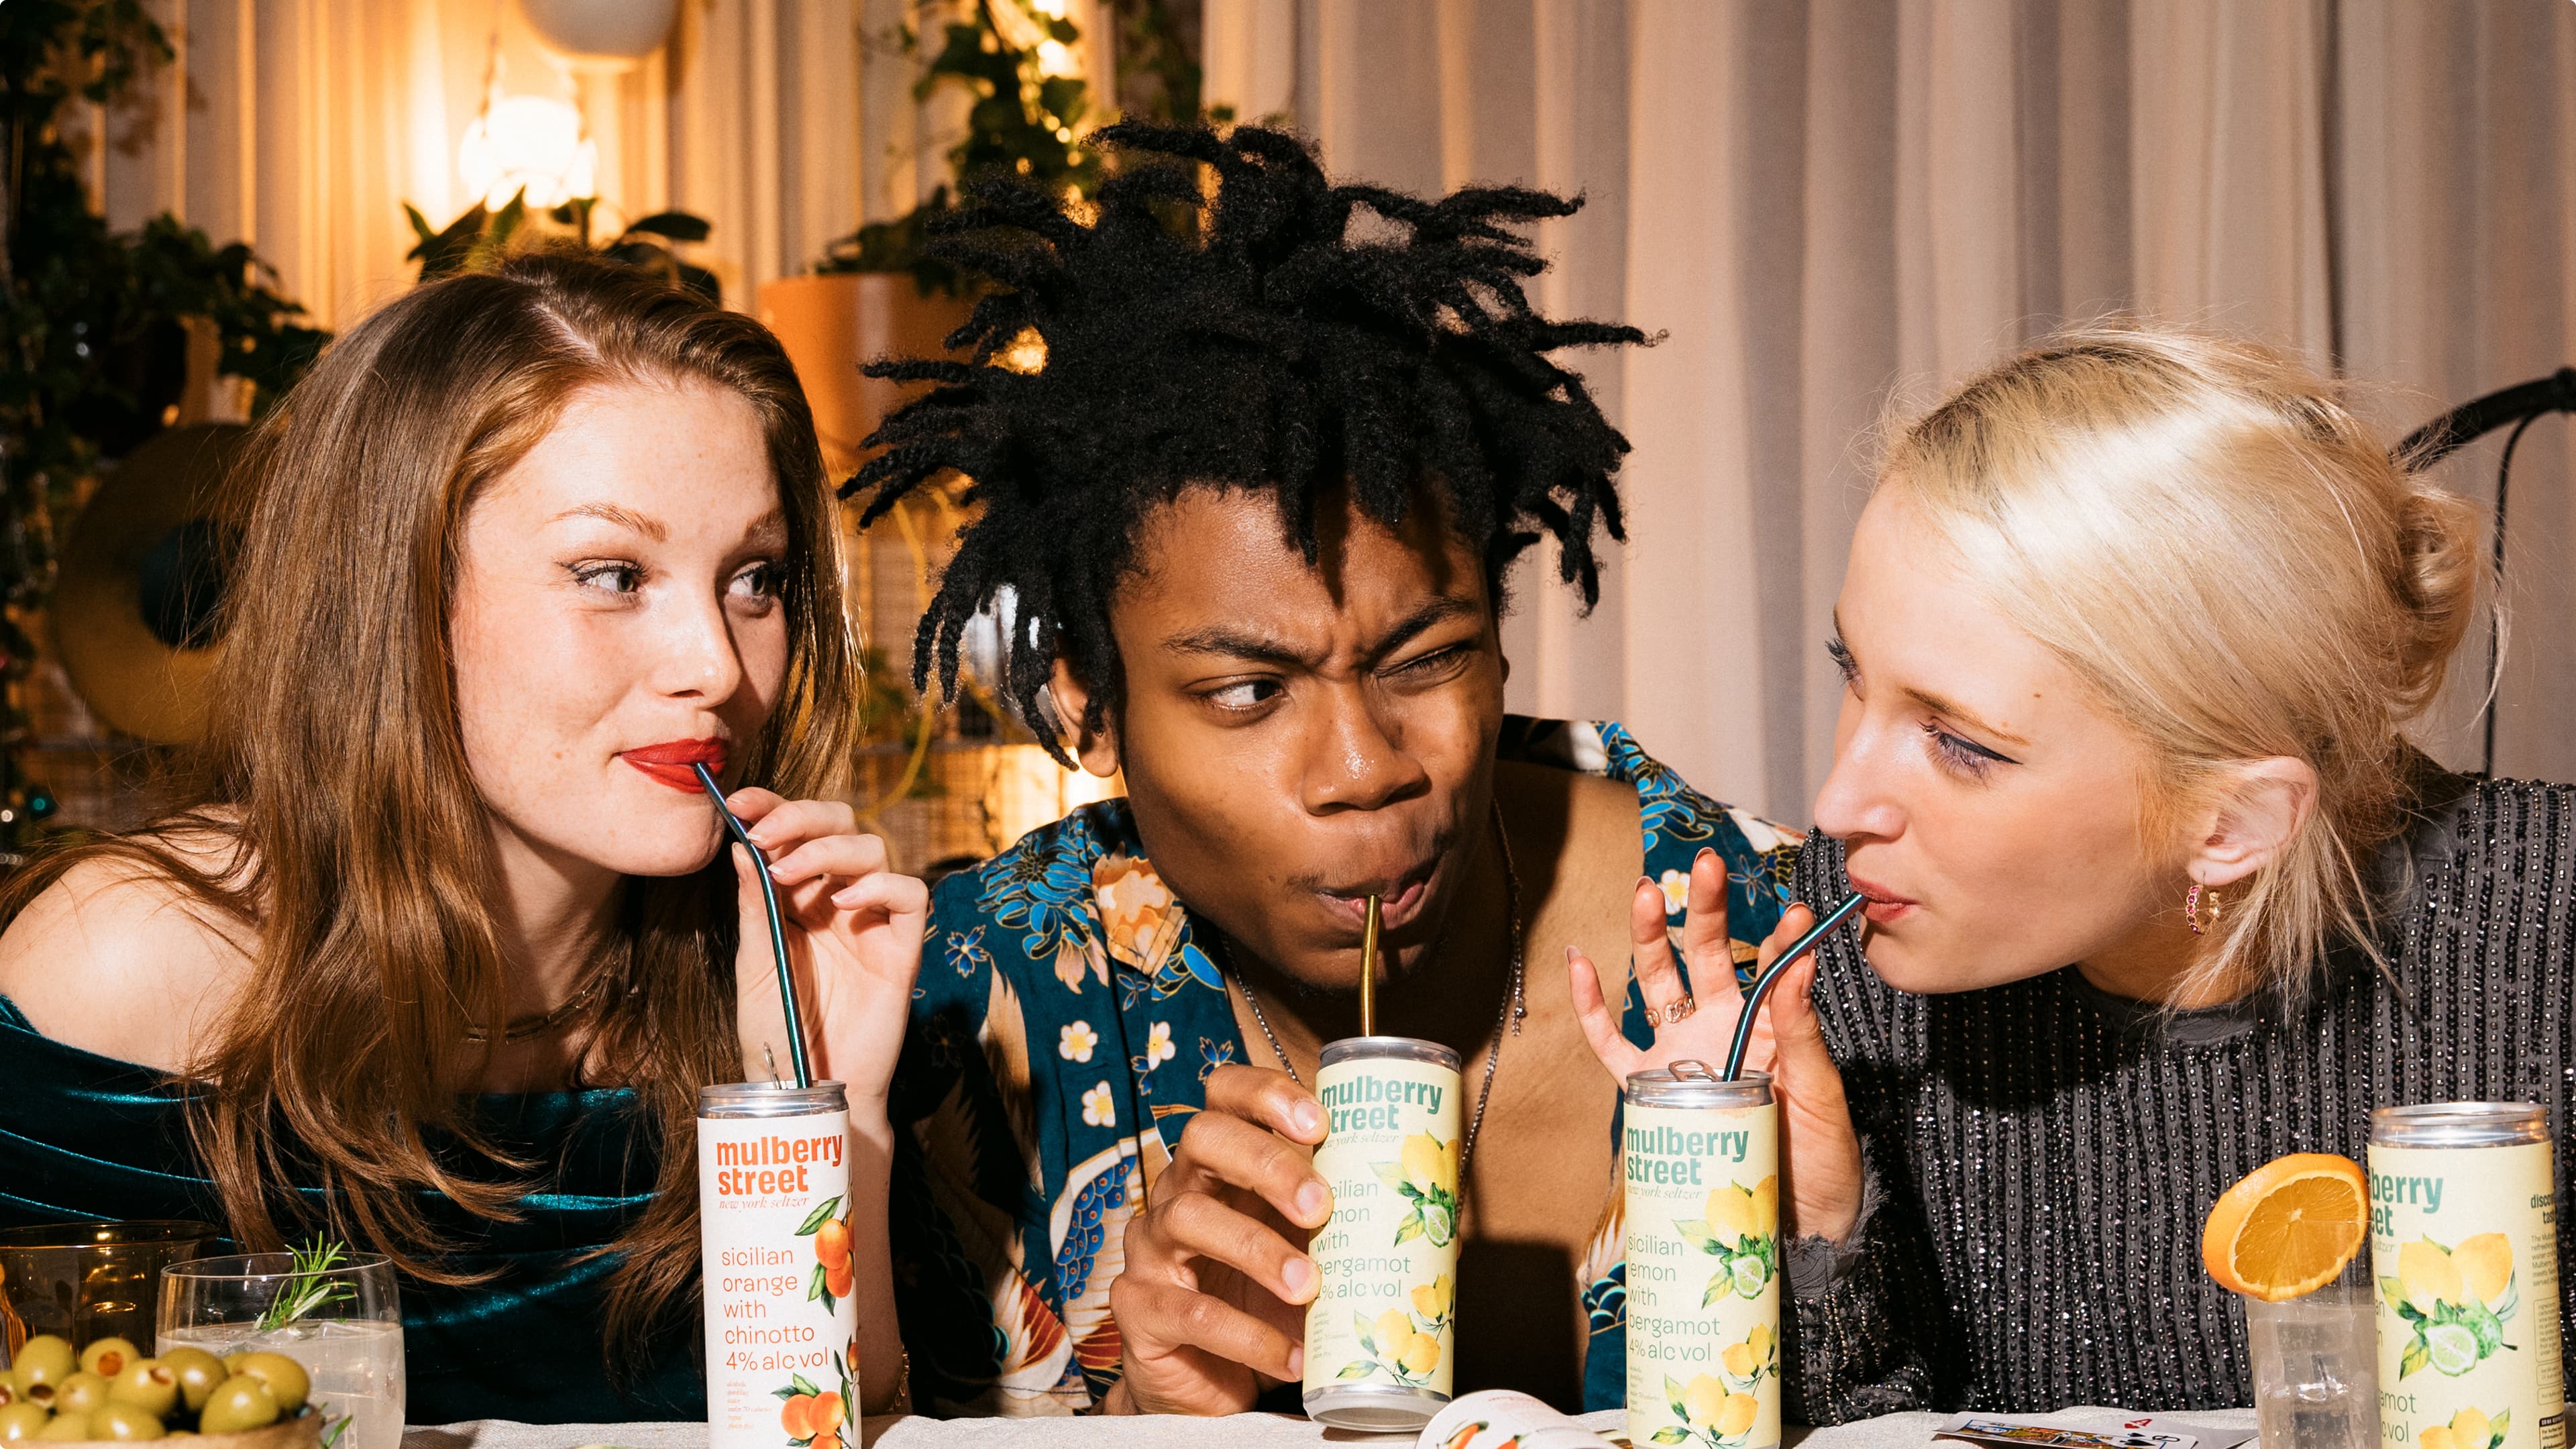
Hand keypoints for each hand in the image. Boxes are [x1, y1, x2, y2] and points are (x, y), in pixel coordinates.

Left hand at [723, 790, 927, 1110]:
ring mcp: (871, 922)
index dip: (772, 807)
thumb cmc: (777, 1033)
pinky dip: (882, 885)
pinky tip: (845, 901)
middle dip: (802, 817)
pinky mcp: (901, 949)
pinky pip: (911, 894)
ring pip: (873, 849)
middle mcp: (837, 900)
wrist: (807, 1089)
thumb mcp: (753, 965)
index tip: (739, 803)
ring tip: (793, 877)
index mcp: (796, 898)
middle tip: (767, 833)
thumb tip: (740, 845)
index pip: (794, 832)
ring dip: (830, 849)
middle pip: (840, 824)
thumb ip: (755, 907)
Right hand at [1104, 1065, 1330, 1415]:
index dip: (1266, 1095)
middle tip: (1320, 1205)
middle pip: (1203, 1138)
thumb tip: (1444, 1229)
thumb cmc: (1267, 1303)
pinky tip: (1293, 1356)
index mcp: (1222, 1163)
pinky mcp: (1140, 1309)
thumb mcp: (1310, 1254)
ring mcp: (1152, 1248)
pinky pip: (1191, 1312)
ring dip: (1258, 1249)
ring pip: (1191, 1218)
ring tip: (1310, 1286)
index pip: (1225, 1094)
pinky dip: (1249, 1335)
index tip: (1320, 1123)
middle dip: (1266, 1163)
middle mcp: (1179, 1190)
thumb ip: (1356, 1230)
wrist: (1211, 1384)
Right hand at [1568, 846, 1864, 1242]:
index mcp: (1768, 1029)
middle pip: (1705, 958)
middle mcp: (1722, 1032)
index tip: (1796, 912)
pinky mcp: (1651, 1093)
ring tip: (1648, 892)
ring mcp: (1682, 1058)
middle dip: (1704, 911)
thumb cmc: (1820, 1163)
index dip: (1778, 939)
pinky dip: (1591, 1006)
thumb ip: (1801, 1032)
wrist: (1793, 1229)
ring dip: (1650, 938)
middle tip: (1707, 865)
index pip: (1769, 968)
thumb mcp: (1822, 1096)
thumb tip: (1798, 963)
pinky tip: (1579, 962)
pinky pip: (1610, 1045)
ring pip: (1657, 985)